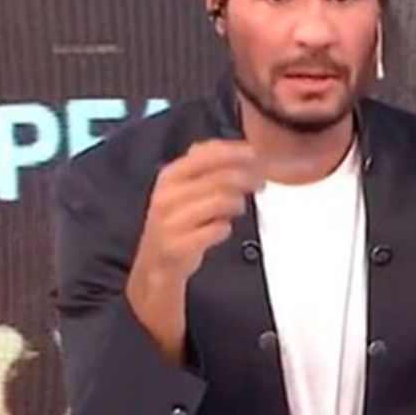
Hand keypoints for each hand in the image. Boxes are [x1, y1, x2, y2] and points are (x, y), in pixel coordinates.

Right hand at [126, 140, 262, 361]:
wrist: (155, 265)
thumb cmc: (176, 224)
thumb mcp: (183, 189)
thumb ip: (206, 167)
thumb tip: (241, 149)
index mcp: (169, 176)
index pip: (206, 154)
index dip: (235, 152)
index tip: (255, 153)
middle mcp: (167, 196)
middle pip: (221, 177)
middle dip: (247, 178)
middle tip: (260, 182)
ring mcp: (172, 221)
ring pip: (223, 201)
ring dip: (236, 205)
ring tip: (236, 209)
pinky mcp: (180, 245)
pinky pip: (219, 229)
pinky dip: (224, 229)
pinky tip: (219, 230)